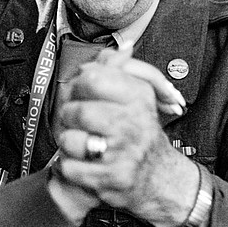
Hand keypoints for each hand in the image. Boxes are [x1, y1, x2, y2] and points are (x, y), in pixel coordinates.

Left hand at [54, 51, 196, 226]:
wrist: (158, 178)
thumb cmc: (141, 136)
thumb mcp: (138, 98)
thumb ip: (120, 71)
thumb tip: (120, 48)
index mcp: (138, 97)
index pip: (92, 78)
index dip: (79, 86)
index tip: (84, 95)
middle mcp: (132, 123)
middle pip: (76, 110)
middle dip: (70, 118)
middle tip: (82, 125)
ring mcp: (122, 152)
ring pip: (69, 140)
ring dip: (70, 145)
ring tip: (85, 145)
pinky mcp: (110, 178)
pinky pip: (69, 167)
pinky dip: (71, 168)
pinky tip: (87, 164)